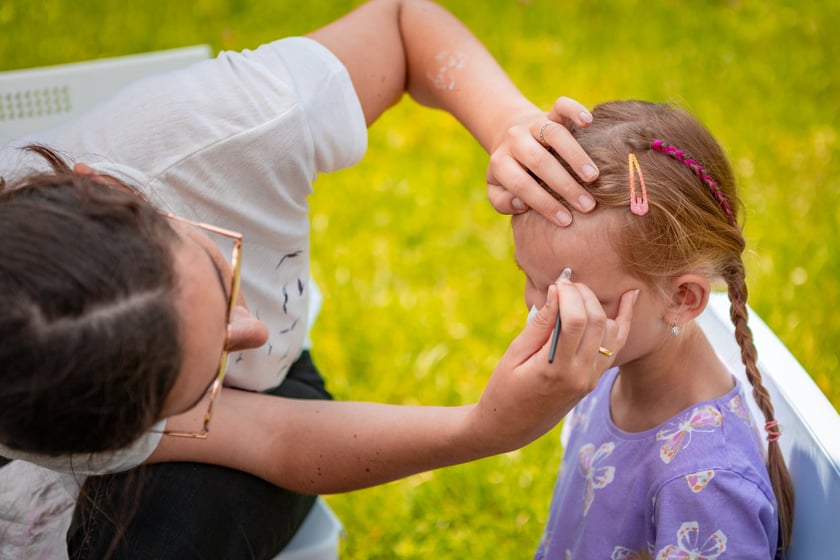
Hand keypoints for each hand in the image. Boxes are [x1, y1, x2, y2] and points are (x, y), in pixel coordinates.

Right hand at [466, 275, 636, 453]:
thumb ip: (540, 325)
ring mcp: (592, 378)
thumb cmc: (504, 390)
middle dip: (583, 295)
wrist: (511, 427)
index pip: (575, 321)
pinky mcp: (595, 378)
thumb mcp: (514, 355)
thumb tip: (557, 291)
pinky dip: (623, 320)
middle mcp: (582, 375)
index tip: (556, 282)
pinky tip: (630, 298)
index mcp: (557, 370)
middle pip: (597, 321)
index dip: (569, 294)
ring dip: (597, 305)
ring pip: (610, 330)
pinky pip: (615, 344)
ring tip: (576, 294)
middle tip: (565, 284)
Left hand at [486, 97, 598, 226]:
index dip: (543, 203)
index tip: (566, 221)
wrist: (508, 135)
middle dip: (564, 185)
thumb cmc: (510, 173)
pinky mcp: (549, 112)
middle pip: (539, 161)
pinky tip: (589, 122)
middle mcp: (515, 141)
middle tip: (587, 206)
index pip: (520, 184)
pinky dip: (575, 110)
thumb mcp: (498, 190)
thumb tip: (521, 204)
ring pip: (554, 134)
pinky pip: (561, 106)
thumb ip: (503, 202)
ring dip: (575, 155)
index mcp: (501, 163)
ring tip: (593, 177)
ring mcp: (534, 125)